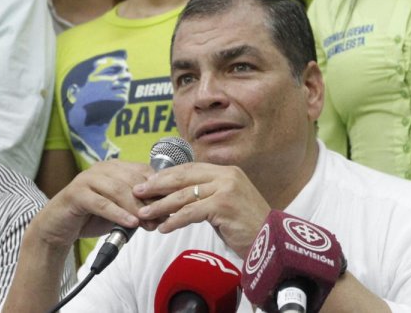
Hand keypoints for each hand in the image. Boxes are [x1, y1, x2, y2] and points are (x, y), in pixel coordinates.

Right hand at [32, 160, 152, 249]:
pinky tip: (130, 223)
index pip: (143, 172)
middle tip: (160, 219)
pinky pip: (101, 203)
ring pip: (118, 190)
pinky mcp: (76, 194)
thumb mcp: (119, 211)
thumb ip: (137, 208)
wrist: (58, 227)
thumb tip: (163, 214)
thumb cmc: (90, 217)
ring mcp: (87, 179)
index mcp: (114, 167)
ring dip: (135, 207)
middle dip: (148, 200)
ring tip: (147, 223)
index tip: (170, 206)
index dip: (158, 188)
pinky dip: (118, 213)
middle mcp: (102, 168)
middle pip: (132, 180)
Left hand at [133, 162, 270, 258]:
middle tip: (139, 191)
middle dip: (158, 185)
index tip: (148, 182)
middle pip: (183, 177)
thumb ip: (208, 195)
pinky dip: (175, 220)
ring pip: (184, 195)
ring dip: (161, 205)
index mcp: (227, 171)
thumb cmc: (246, 225)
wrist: (271, 241)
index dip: (167, 175)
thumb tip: (179, 195)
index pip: (189, 168)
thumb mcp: (227, 202)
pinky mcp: (224, 206)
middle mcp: (227, 175)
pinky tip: (164, 227)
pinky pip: (191, 213)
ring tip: (145, 213)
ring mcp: (226, 189)